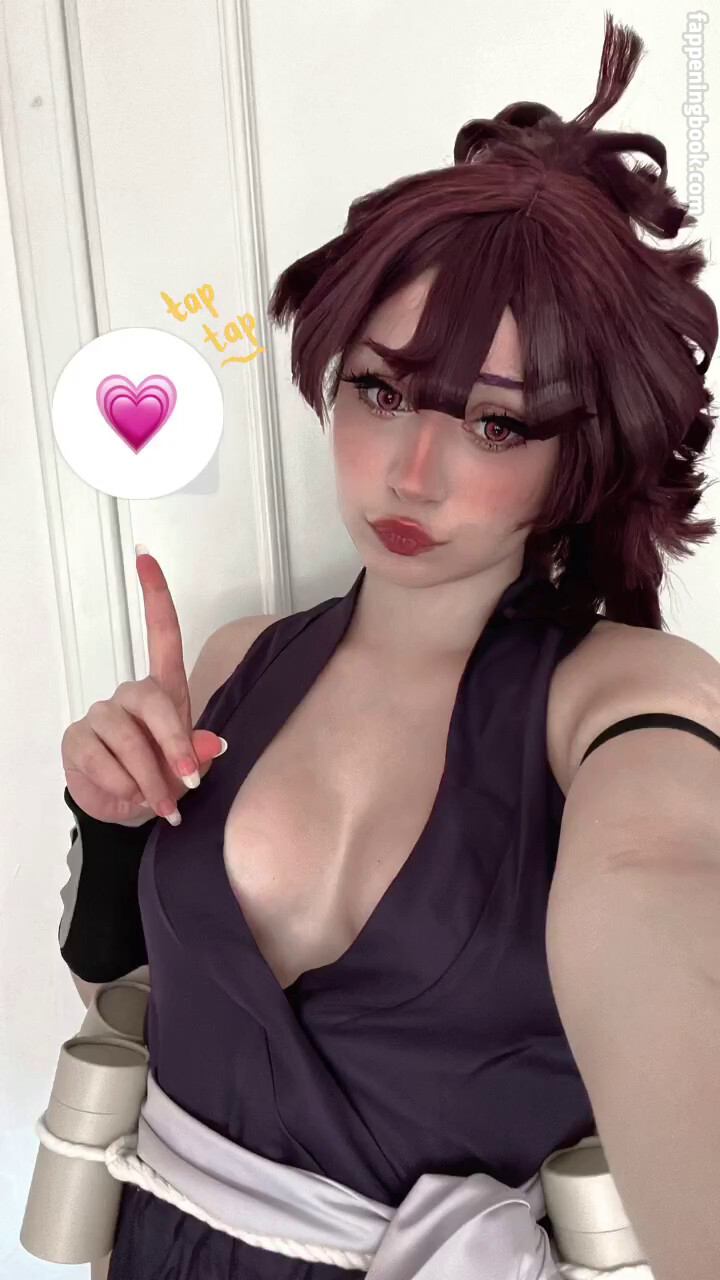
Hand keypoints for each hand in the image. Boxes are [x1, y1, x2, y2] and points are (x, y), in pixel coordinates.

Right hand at [61, 549, 224, 824]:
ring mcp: (101, 715)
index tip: (146, 557)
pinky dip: (122, 784)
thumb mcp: (190, 768)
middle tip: (188, 781)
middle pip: (150, 699)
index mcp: (164, 691)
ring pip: (126, 737)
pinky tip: (129, 795)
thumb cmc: (164, 777)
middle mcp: (131, 696)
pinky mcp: (78, 739)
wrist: (127, 811)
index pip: (161, 635)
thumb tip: (211, 745)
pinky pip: (101, 758)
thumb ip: (201, 753)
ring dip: (148, 776)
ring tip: (158, 802)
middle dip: (173, 743)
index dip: (155, 596)